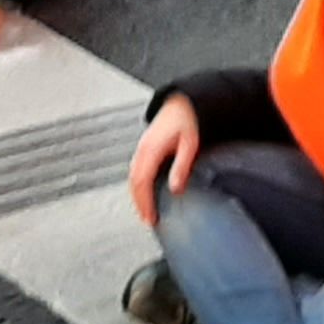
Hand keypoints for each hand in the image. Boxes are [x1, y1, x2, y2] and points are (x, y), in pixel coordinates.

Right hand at [126, 92, 201, 225]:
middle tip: (148, 220)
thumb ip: (182, 166)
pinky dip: (138, 185)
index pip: (142, 182)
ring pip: (132, 177)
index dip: (145, 202)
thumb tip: (175, 188)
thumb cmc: (188, 121)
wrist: (183, 103)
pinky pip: (136, 170)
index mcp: (151, 150)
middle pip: (134, 182)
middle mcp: (142, 150)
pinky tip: (145, 193)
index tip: (150, 217)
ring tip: (146, 211)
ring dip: (137, 195)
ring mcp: (141, 148)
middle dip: (139, 203)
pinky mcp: (144, 147)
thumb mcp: (190, 144)